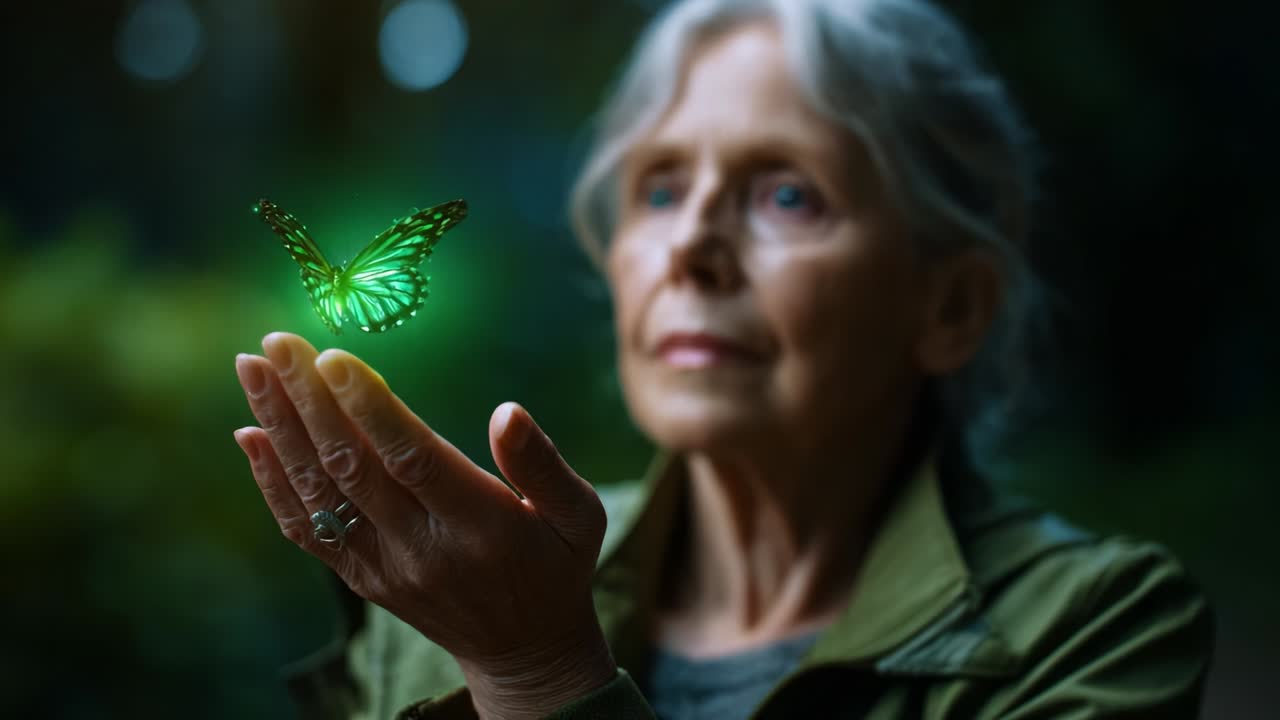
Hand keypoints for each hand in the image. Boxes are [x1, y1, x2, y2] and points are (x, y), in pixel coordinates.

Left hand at [232, 332, 616, 718]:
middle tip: (276, 342)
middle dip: (309, 400)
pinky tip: (251, 433)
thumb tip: (507, 412)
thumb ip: (542, 464)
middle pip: (353, 467)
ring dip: (281, 427)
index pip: (413, 460)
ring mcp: (385, 567)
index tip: (332, 357)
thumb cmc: (556, 567)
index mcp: (481, 526)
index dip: (370, 409)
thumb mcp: (579, 516)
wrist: (523, 651)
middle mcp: (423, 550)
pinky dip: (273, 481)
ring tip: (252, 368)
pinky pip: (308, 528)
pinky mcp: (363, 578)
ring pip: (320, 492)